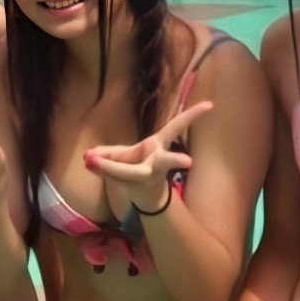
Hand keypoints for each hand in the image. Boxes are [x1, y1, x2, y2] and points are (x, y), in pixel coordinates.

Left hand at [84, 100, 209, 215]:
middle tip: (188, 162)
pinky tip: (89, 162)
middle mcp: (157, 161)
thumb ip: (111, 153)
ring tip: (96, 160)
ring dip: (114, 166)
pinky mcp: (134, 186)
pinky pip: (114, 175)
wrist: (144, 195)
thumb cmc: (138, 167)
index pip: (178, 127)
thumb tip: (89, 156)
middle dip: (174, 160)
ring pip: (132, 172)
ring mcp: (147, 176)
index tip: (210, 105)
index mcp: (159, 145)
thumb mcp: (129, 155)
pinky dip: (100, 168)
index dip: (193, 115)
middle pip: (166, 160)